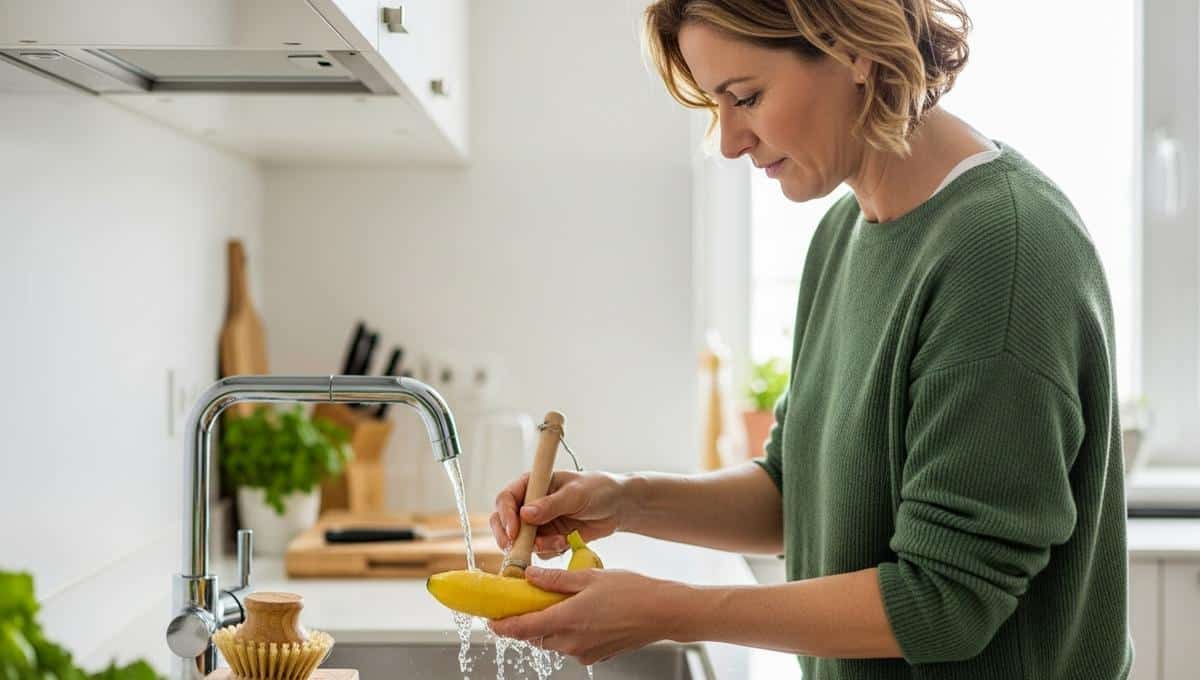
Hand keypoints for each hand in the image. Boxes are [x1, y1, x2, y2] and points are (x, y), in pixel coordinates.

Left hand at [488, 567, 693, 664]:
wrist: (663, 612)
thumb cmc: (631, 590)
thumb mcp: (589, 576)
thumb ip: (555, 579)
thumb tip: (529, 576)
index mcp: (567, 620)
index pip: (522, 629)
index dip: (502, 626)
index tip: (490, 620)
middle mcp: (572, 642)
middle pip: (536, 637)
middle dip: (525, 623)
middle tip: (522, 604)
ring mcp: (585, 652)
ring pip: (553, 642)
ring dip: (547, 627)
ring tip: (552, 605)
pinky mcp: (597, 655)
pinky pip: (572, 645)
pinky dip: (567, 632)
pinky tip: (577, 613)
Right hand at [490, 470, 627, 556]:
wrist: (618, 507)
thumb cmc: (598, 490)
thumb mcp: (575, 494)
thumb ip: (551, 505)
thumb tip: (525, 514)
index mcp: (532, 484)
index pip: (506, 498)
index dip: (505, 516)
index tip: (513, 532)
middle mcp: (530, 503)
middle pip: (504, 522)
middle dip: (509, 538)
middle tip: (518, 550)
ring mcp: (538, 522)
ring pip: (521, 540)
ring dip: (537, 545)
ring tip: (560, 541)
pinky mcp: (549, 538)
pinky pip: (539, 550)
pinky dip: (550, 550)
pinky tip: (567, 542)